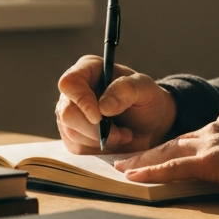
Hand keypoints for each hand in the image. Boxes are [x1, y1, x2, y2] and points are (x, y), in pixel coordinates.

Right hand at [56, 55, 177, 153]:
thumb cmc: (147, 100)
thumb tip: (103, 107)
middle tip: (121, 133)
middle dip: (95, 129)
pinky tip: (114, 141)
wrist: (150, 125)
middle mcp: (74, 91)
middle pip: (68, 113)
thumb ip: (127, 90)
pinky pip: (77, 147)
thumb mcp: (146, 89)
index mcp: (88, 69)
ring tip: (123, 134)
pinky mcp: (72, 136)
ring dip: (101, 139)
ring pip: (72, 133)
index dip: (81, 100)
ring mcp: (70, 114)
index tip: (99, 116)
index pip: (70, 83)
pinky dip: (98, 149)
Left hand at [114, 113, 218, 195]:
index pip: (194, 136)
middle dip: (149, 151)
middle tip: (127, 159)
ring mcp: (211, 142)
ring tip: (122, 168)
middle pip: (174, 141)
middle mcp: (216, 129)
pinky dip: (150, 171)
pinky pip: (172, 167)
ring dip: (142, 160)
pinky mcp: (210, 160)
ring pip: (167, 151)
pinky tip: (134, 176)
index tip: (160, 151)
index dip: (174, 146)